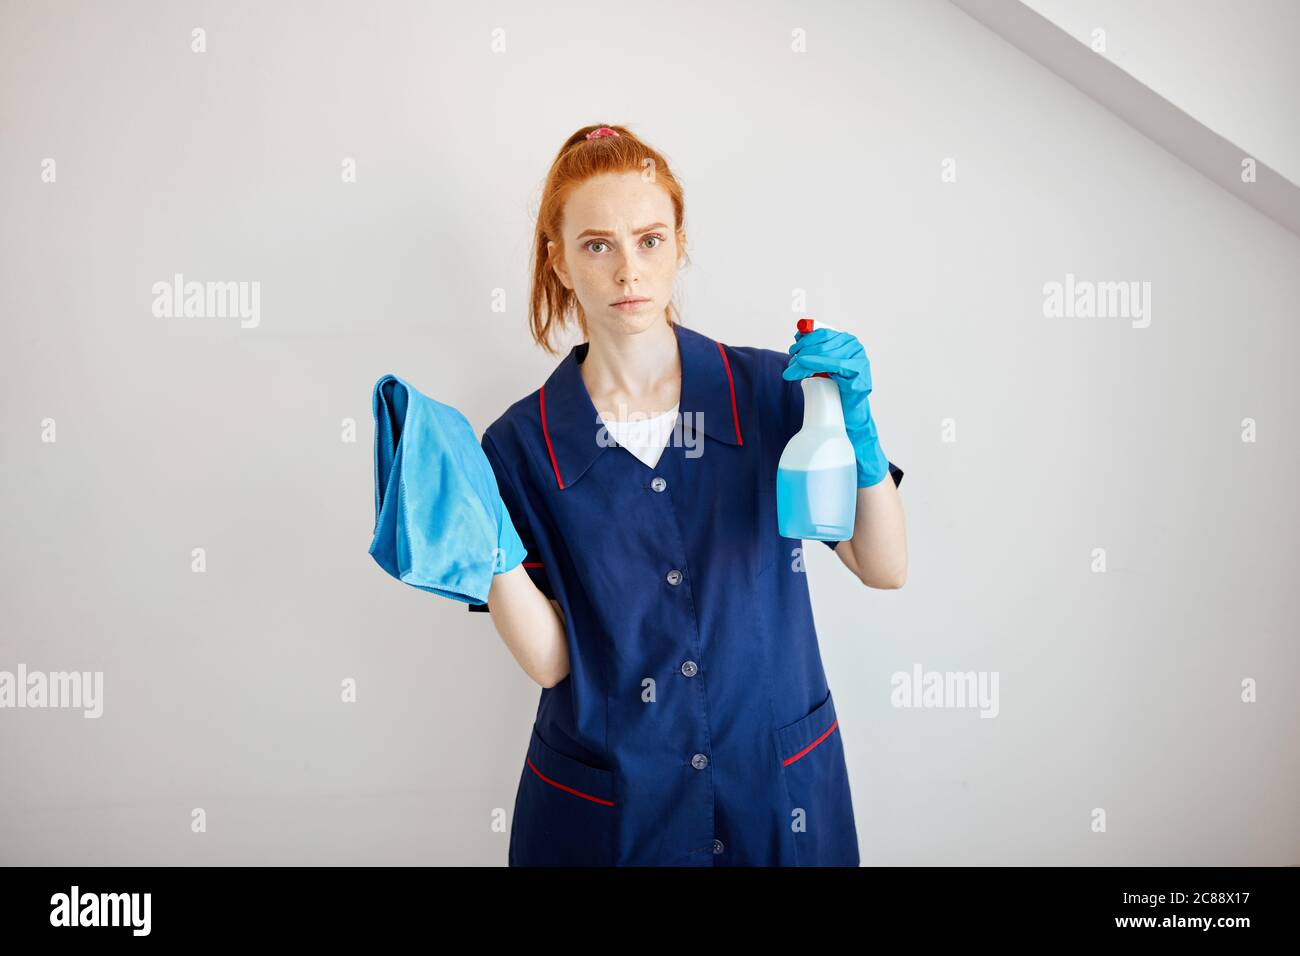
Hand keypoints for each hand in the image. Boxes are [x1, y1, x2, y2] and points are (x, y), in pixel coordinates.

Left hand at [782, 326, 890, 487]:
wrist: (847, 418)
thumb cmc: (833, 392)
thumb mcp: (820, 367)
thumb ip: (813, 350)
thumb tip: (799, 332)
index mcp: (848, 342)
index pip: (823, 332)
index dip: (806, 337)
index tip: (794, 346)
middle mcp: (856, 349)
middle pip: (823, 342)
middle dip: (803, 350)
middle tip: (791, 360)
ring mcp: (861, 362)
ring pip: (826, 353)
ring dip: (804, 359)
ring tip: (792, 369)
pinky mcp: (859, 377)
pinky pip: (835, 365)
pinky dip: (816, 364)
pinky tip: (804, 368)